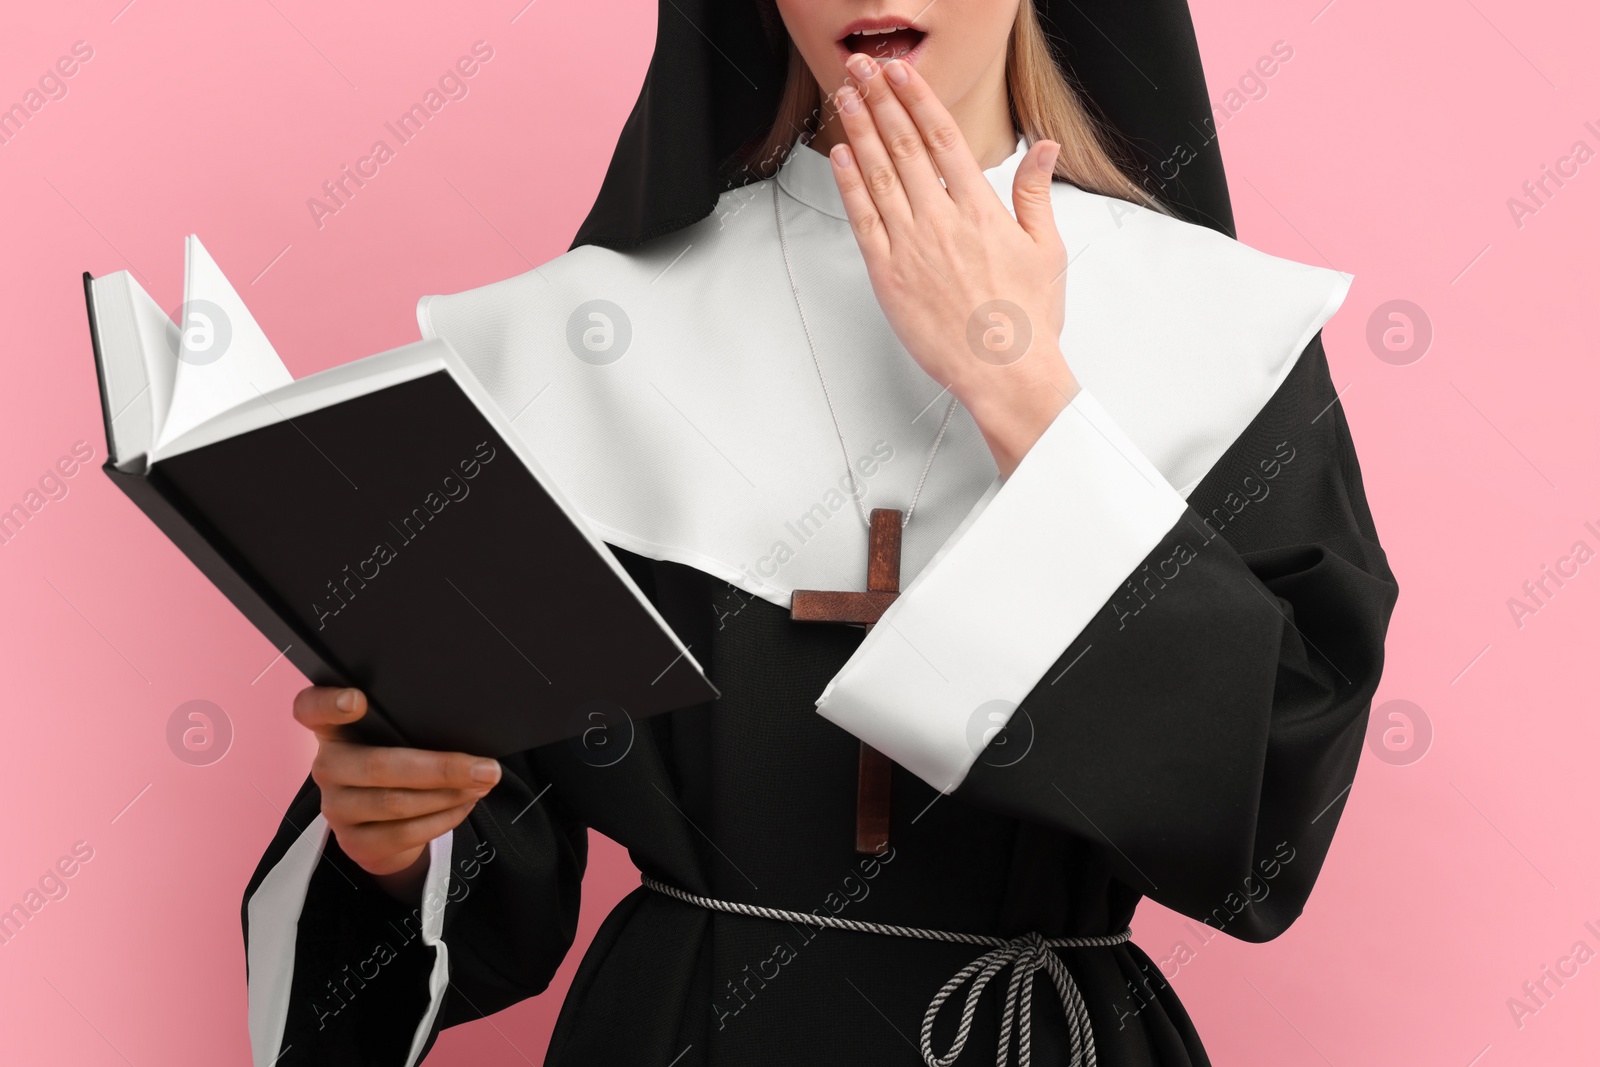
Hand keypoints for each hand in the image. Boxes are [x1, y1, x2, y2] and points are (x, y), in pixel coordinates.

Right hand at [294, 686, 500, 897]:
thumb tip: (466, 722)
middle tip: (487, 768)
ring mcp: (336, 808)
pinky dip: (444, 819)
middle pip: (378, 766)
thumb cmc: (396, 762)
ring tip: (484, 784)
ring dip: (450, 795)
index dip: (329, 703)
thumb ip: (410, 724)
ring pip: (396, 803)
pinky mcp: (354, 842)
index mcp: (334, 729)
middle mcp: (327, 766)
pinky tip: (465, 805)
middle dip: (441, 768)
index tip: (358, 700)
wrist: (382, 826)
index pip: (311, 709)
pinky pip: (404, 833)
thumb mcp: (395, 738)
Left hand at [830, 53, 1080, 476]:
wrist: (1005, 372)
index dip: (917, 99)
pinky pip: (863, 221)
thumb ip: (1035, 192)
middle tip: (862, 69)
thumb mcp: (1046, 248)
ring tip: (846, 97)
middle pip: (904, 147)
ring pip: (879, 176)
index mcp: (981, 210)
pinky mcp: (888, 276)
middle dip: (881, 101)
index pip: (943, 139)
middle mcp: (943, 222)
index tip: (901, 72)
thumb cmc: (1025, 320)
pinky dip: (850, 184)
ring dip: (860, 130)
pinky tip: (841, 155)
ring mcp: (912, 247)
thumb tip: (1044, 149)